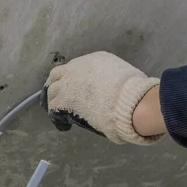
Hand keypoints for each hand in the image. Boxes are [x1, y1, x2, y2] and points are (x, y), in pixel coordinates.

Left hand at [41, 52, 164, 144]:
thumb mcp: (122, 76)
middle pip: (57, 75)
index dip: (72, 78)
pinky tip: (64, 125)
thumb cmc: (134, 91)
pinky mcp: (63, 101)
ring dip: (54, 101)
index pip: (75, 68)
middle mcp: (76, 68)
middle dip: (57, 86)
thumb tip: (111, 91)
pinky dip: (57, 117)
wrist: (128, 102)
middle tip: (59, 98)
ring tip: (59, 113)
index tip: (74, 88)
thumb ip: (111, 81)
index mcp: (93, 60)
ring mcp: (68, 84)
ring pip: (52, 91)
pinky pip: (53, 108)